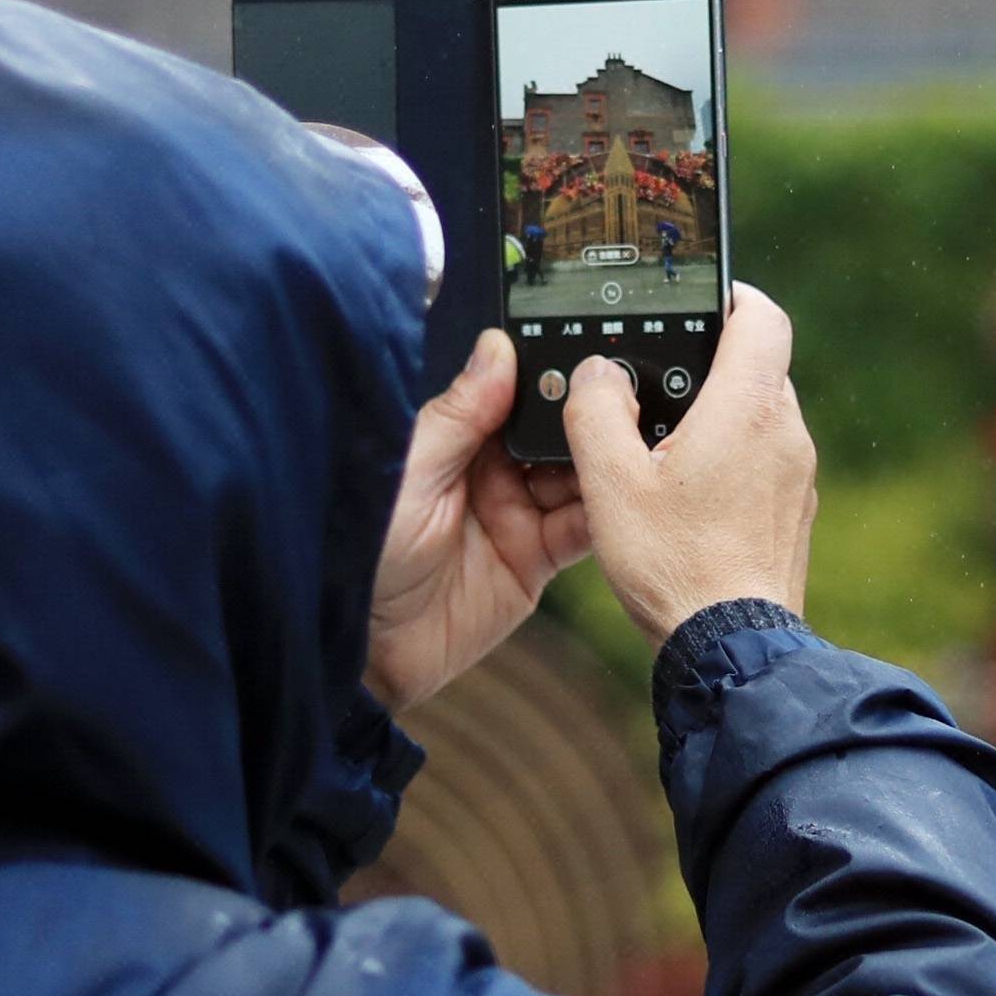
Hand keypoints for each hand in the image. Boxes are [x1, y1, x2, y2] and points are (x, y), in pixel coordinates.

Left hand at [366, 329, 591, 710]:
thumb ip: (460, 413)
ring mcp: (517, 516)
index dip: (552, 376)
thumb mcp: (410, 469)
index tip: (591, 356)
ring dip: (605, 461)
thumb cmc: (360, 551)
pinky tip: (625, 493)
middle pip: (557, 433)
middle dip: (588, 418)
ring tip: (636, 442)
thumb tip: (498, 347)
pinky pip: (584, 530)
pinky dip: (608, 513)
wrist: (362, 649)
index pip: (517, 394)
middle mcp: (491, 472)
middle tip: (625, 399)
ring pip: (580, 477)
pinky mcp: (535, 562)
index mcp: (456, 439)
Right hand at [560, 284, 816, 643]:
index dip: (728, 296)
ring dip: (715, 417)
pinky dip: (729, 459)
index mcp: (749, 409)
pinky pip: (763, 460)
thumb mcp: (610, 484)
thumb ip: (597, 411)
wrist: (729, 648)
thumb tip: (599, 373)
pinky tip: (686, 495)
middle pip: (754, 364)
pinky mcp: (792, 511)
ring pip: (757, 415)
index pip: (761, 314)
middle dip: (705, 367)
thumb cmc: (675, 567)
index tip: (694, 303)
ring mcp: (796, 475)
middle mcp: (786, 433)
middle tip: (653, 389)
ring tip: (660, 450)